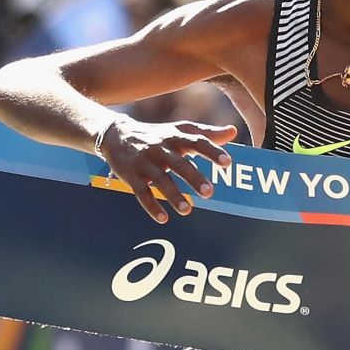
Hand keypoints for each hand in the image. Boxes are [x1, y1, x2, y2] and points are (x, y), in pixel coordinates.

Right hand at [97, 117, 236, 222]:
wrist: (116, 135)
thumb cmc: (157, 135)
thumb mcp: (179, 130)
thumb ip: (206, 134)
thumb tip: (233, 132)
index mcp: (175, 137)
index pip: (196, 142)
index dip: (212, 151)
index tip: (227, 162)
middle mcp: (160, 149)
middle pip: (179, 163)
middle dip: (193, 177)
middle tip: (209, 193)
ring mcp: (145, 163)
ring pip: (160, 180)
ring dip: (173, 195)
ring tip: (188, 210)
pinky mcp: (132, 177)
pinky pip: (142, 193)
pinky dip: (151, 206)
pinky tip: (163, 219)